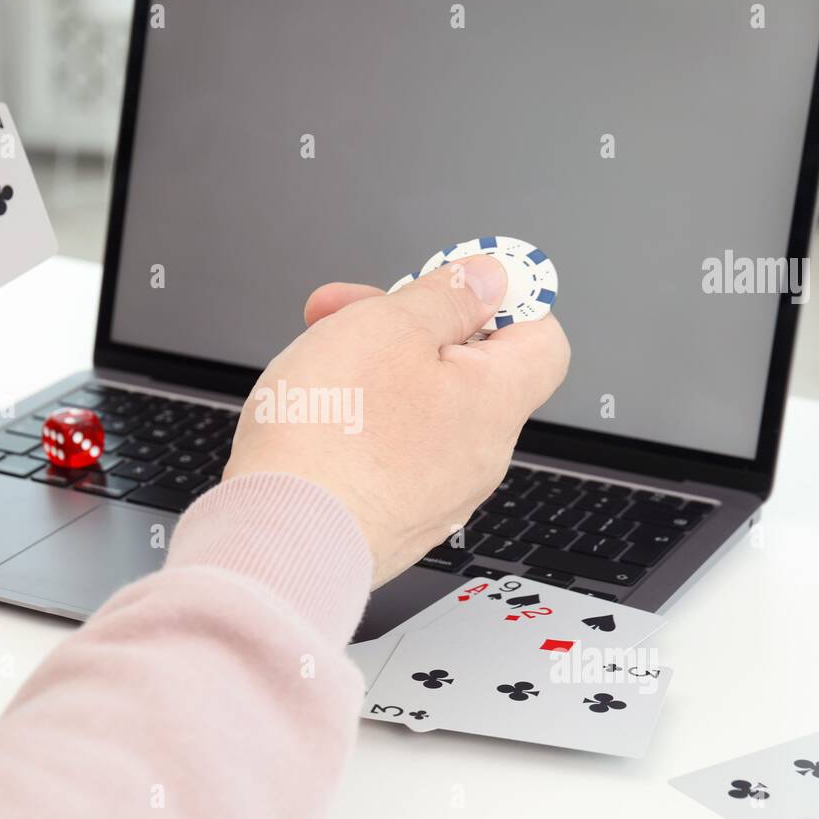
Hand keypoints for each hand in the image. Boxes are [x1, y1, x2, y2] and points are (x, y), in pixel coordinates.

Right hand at [224, 256, 569, 585]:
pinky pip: (394, 454)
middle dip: (408, 328)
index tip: (455, 284)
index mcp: (495, 401)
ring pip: (423, 409)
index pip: (541, 337)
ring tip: (318, 363)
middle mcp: (480, 455)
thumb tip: (490, 277)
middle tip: (347, 311)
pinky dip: (362, 425)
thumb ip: (447, 296)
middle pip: (467, 368)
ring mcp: (440, 495)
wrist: (277, 541)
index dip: (501, 300)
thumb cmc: (328, 441)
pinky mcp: (397, 520)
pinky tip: (317, 418)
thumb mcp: (387, 328)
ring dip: (377, 372)